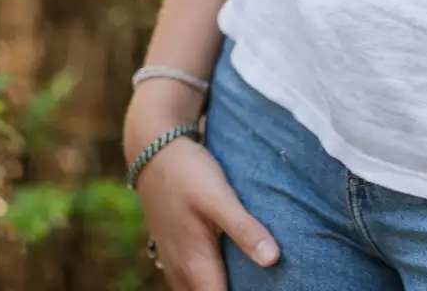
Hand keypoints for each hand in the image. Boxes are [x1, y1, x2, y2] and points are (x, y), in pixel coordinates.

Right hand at [124, 90, 279, 289]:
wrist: (153, 150)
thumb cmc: (188, 173)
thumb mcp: (219, 197)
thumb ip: (244, 229)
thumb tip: (272, 259)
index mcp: (196, 265)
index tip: (272, 287)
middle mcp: (181, 273)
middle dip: (237, 289)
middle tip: (264, 280)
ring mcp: (173, 264)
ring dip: (220, 287)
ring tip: (249, 276)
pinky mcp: (173, 252)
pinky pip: (191, 282)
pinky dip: (209, 281)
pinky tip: (227, 267)